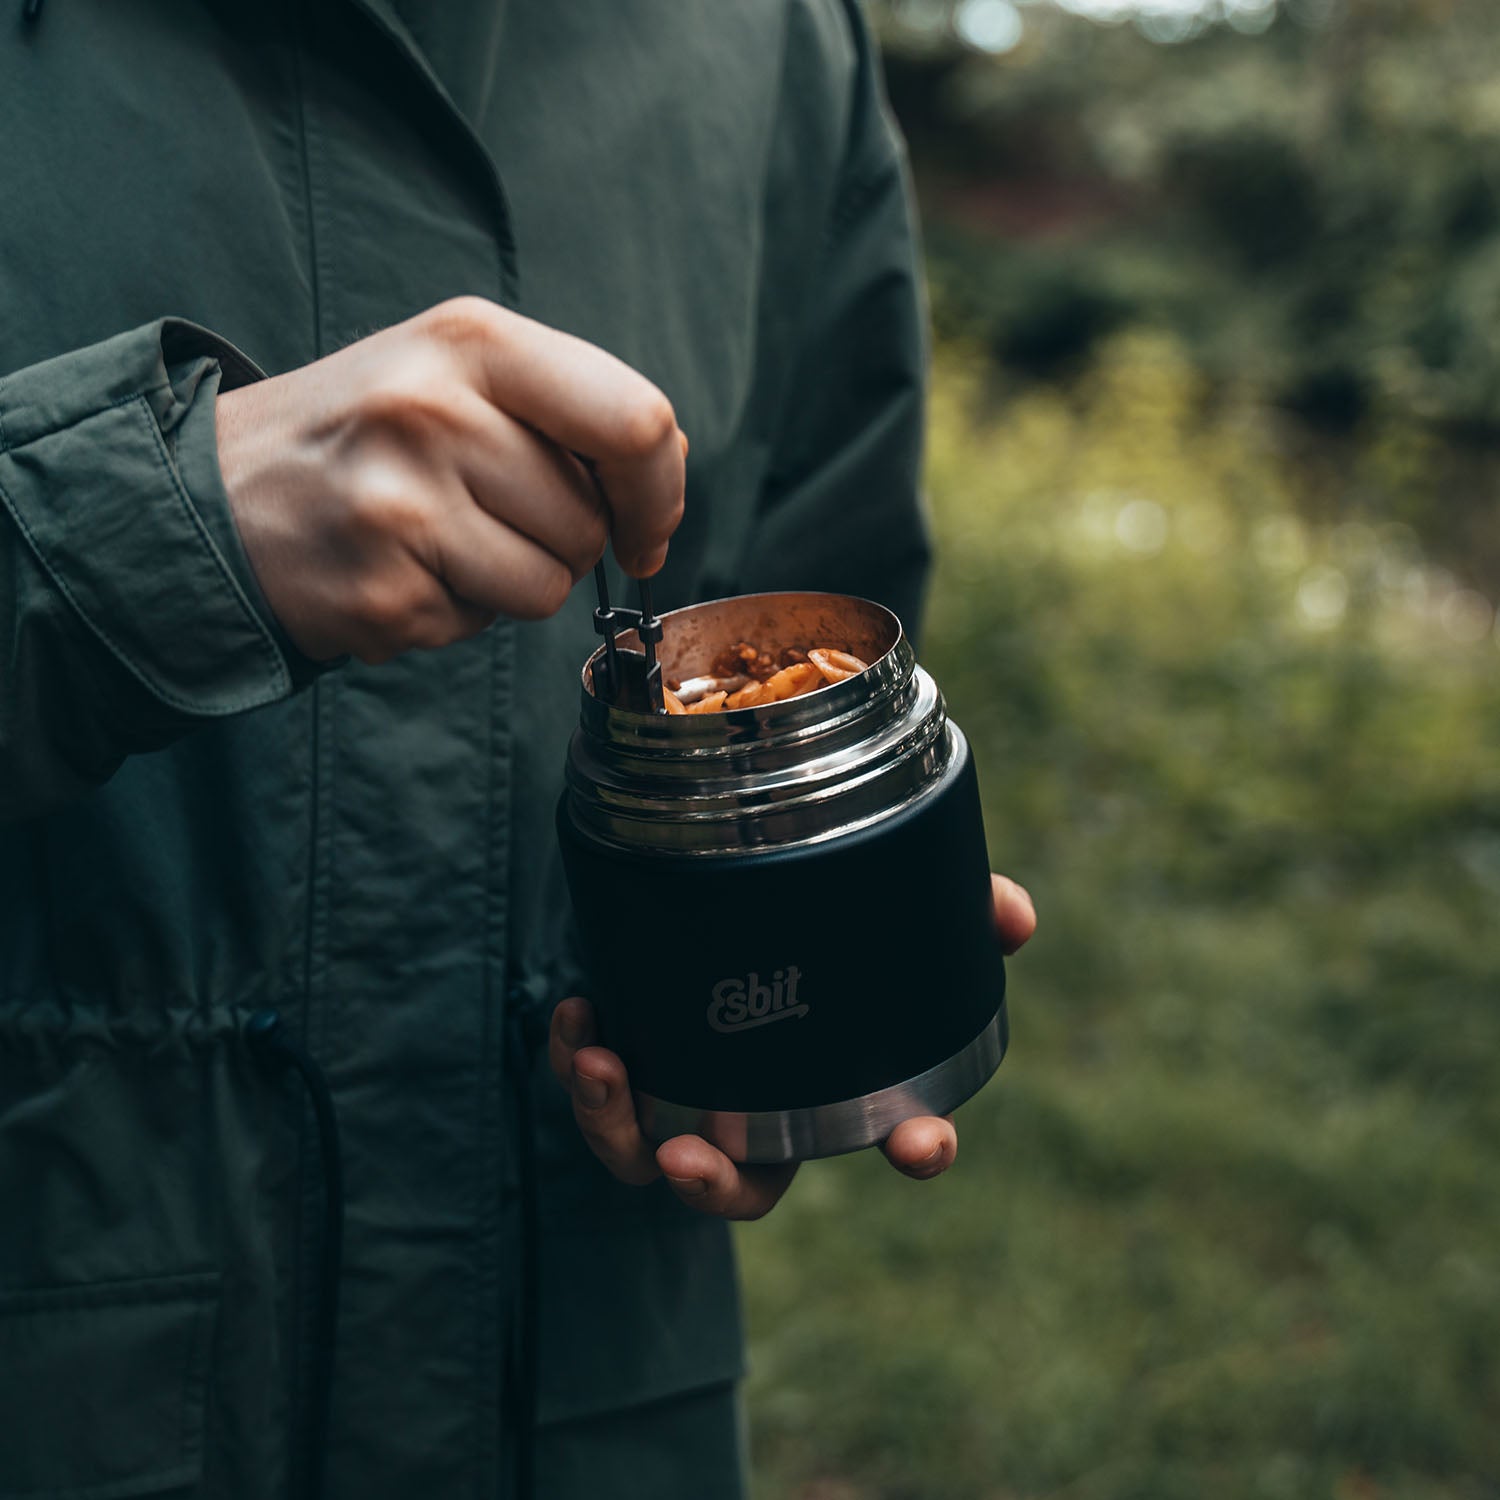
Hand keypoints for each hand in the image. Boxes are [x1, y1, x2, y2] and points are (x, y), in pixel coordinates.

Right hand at [215, 297, 685, 662]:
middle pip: (591, 521)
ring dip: (511, 582)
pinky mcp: (382, 592)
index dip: (661, 491)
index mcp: (472, 341)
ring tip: (436, 539)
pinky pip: (481, 628)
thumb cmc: (364, 438)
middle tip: (483, 513)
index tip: (647, 525)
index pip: (635, 421)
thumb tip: (669, 471)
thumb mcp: (458, 374)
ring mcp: (402, 506)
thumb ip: (569, 408)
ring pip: (549, 586)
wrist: (214, 495)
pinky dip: (455, 613)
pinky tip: (399, 571)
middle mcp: (435, 412)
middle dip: (564, 540)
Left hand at [549, 872, 1037, 1220]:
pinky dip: (576, 1066)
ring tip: (605, 1062)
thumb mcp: (881, 902)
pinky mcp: (628, 1065)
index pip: (895, 1139)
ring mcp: (687, 1095)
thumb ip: (952, 905)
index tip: (922, 1145)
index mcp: (840, 1086)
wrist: (714, 883)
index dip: (918, 1149)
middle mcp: (761, 1110)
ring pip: (644, 1157)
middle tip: (685, 1159)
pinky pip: (593, 1096)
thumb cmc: (813, 918)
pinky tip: (580, 1015)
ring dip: (615, 1126)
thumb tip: (1015, 915)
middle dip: (714, 1188)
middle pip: (746, 1190)